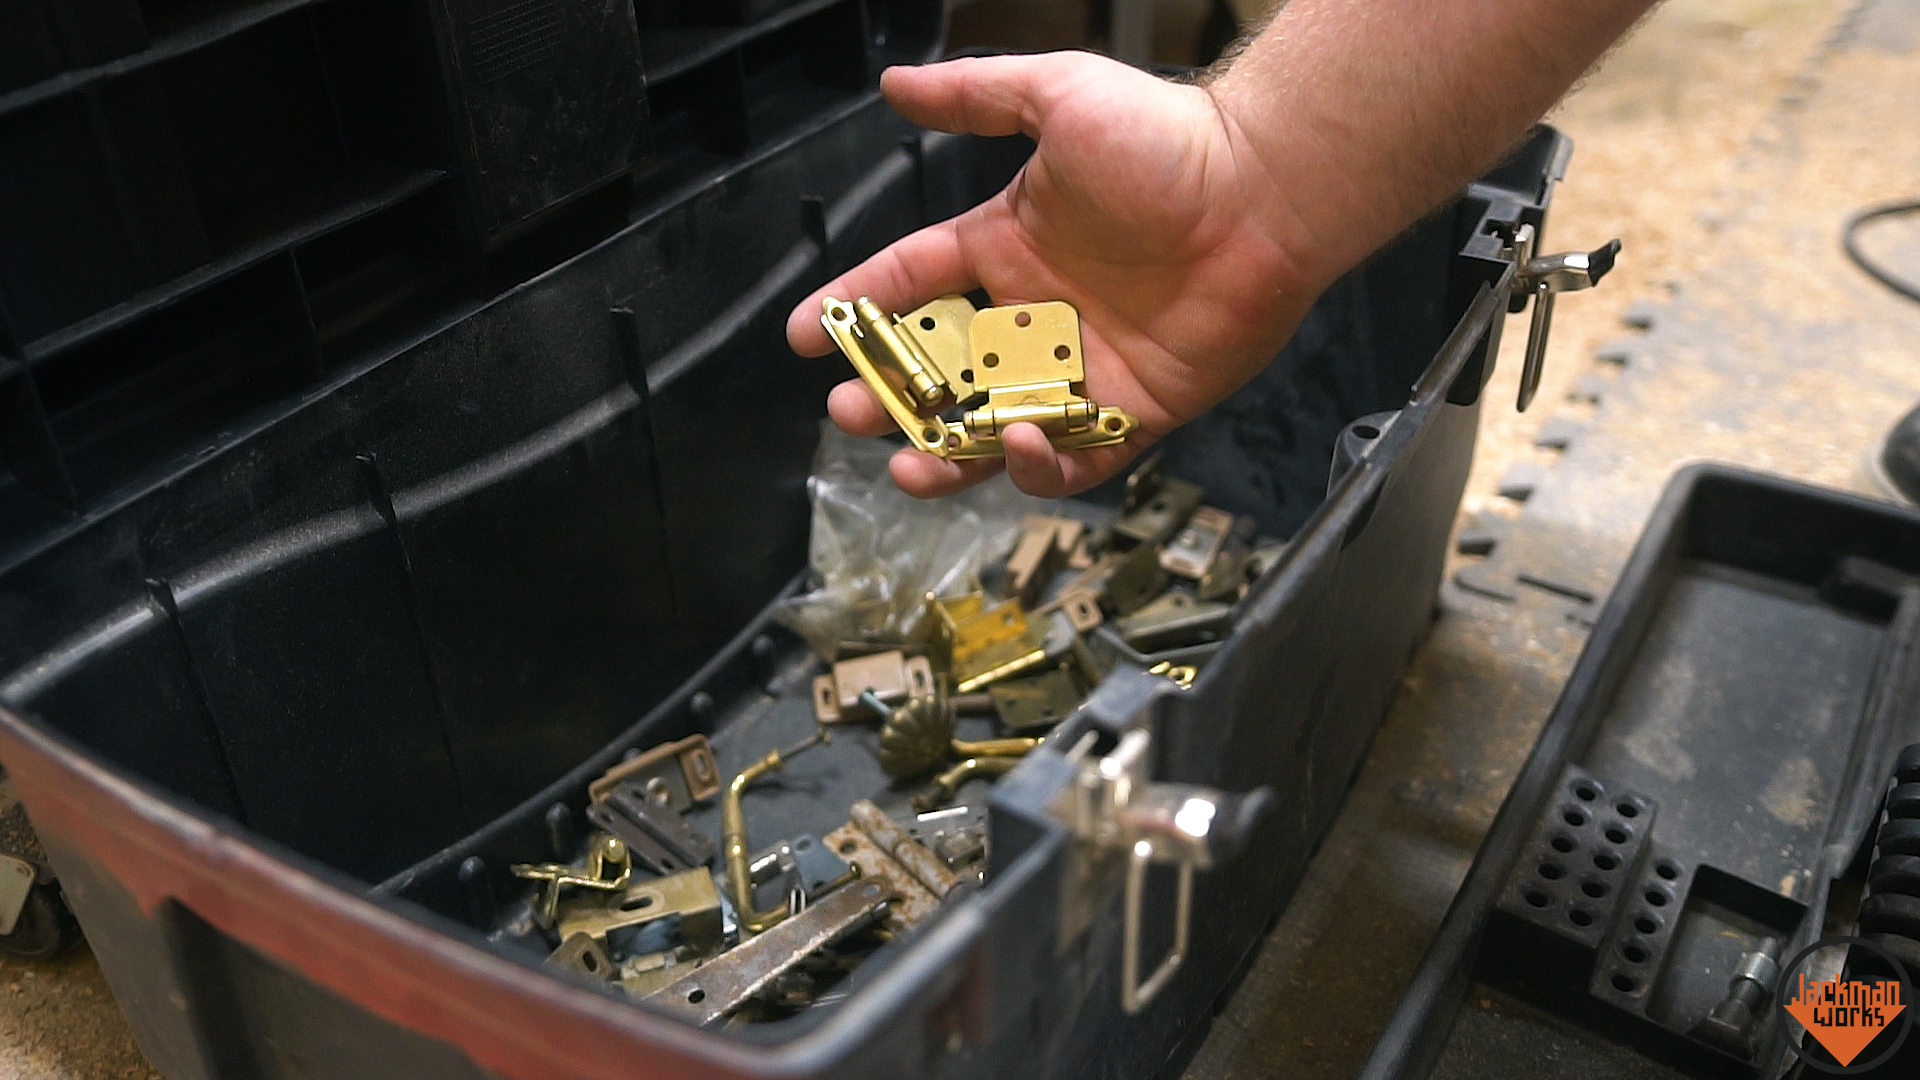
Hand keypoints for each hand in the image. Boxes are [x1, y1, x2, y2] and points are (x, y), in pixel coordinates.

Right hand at [785, 52, 1321, 498]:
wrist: (1264, 188)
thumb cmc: (1167, 138)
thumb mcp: (1056, 96)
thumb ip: (974, 96)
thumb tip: (894, 85)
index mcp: (1008, 245)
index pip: (912, 281)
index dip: (855, 306)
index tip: (804, 334)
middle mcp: (1038, 313)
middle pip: (943, 371)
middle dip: (890, 396)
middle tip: (851, 412)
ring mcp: (1083, 367)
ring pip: (996, 428)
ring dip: (947, 453)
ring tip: (909, 464)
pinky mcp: (1135, 411)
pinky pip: (1075, 459)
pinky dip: (1037, 466)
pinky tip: (1011, 447)